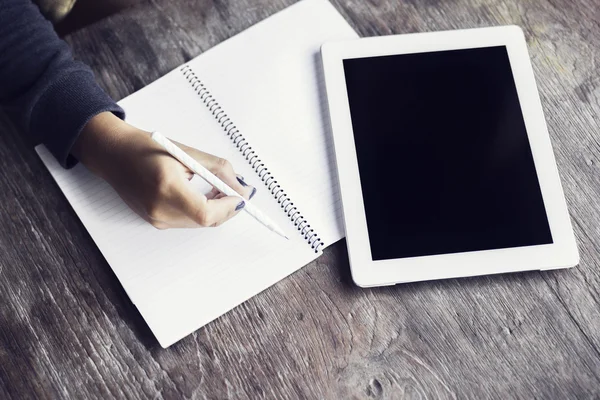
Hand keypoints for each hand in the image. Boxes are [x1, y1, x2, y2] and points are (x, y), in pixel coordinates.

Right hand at [71, 112, 255, 228]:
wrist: (113, 155)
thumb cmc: (147, 148)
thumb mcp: (187, 152)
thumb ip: (218, 170)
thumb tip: (242, 187)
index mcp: (166, 187)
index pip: (206, 213)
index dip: (229, 207)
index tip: (241, 196)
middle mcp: (159, 209)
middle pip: (206, 221)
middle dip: (227, 208)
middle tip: (237, 190)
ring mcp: (156, 219)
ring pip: (200, 223)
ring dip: (216, 210)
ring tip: (220, 188)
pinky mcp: (156, 222)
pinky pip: (188, 222)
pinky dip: (202, 211)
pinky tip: (205, 195)